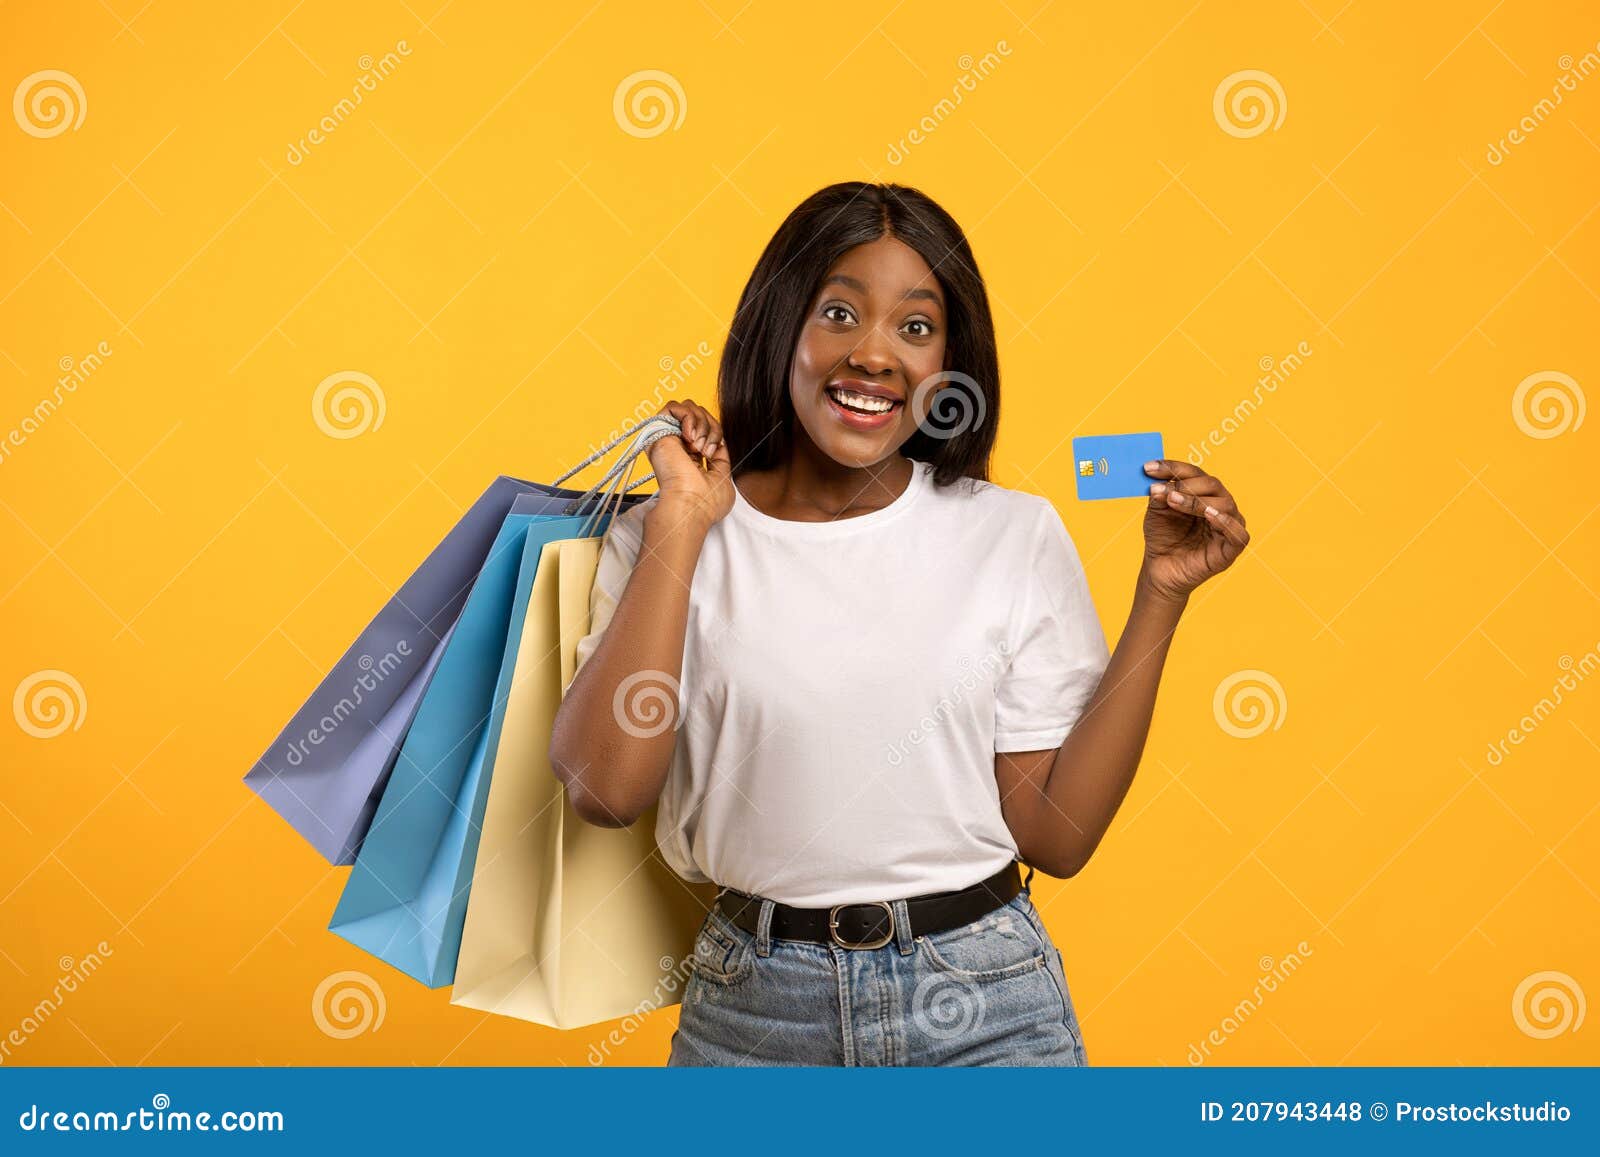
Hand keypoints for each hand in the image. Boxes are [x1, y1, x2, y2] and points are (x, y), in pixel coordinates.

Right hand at [643, 399, 733, 532]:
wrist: (690, 504)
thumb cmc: (706, 501)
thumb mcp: (723, 477)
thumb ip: (722, 459)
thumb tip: (722, 444)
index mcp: (690, 458)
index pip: (706, 429)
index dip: (716, 434)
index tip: (714, 453)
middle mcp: (677, 446)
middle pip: (700, 415)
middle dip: (712, 428)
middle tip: (707, 451)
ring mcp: (667, 438)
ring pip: (689, 408)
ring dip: (702, 423)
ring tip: (698, 446)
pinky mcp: (658, 431)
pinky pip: (674, 406)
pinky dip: (688, 417)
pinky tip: (690, 437)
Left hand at [1138, 460, 1249, 603]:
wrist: (1160, 570)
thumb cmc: (1162, 539)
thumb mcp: (1156, 512)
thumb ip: (1159, 495)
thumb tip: (1158, 482)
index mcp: (1203, 494)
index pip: (1195, 473)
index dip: (1173, 467)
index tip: (1148, 468)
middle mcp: (1219, 506)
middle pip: (1212, 484)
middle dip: (1186, 484)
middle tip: (1163, 490)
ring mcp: (1228, 526)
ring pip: (1224, 504)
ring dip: (1197, 500)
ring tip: (1173, 500)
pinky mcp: (1232, 548)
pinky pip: (1238, 532)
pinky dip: (1225, 521)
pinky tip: (1209, 515)